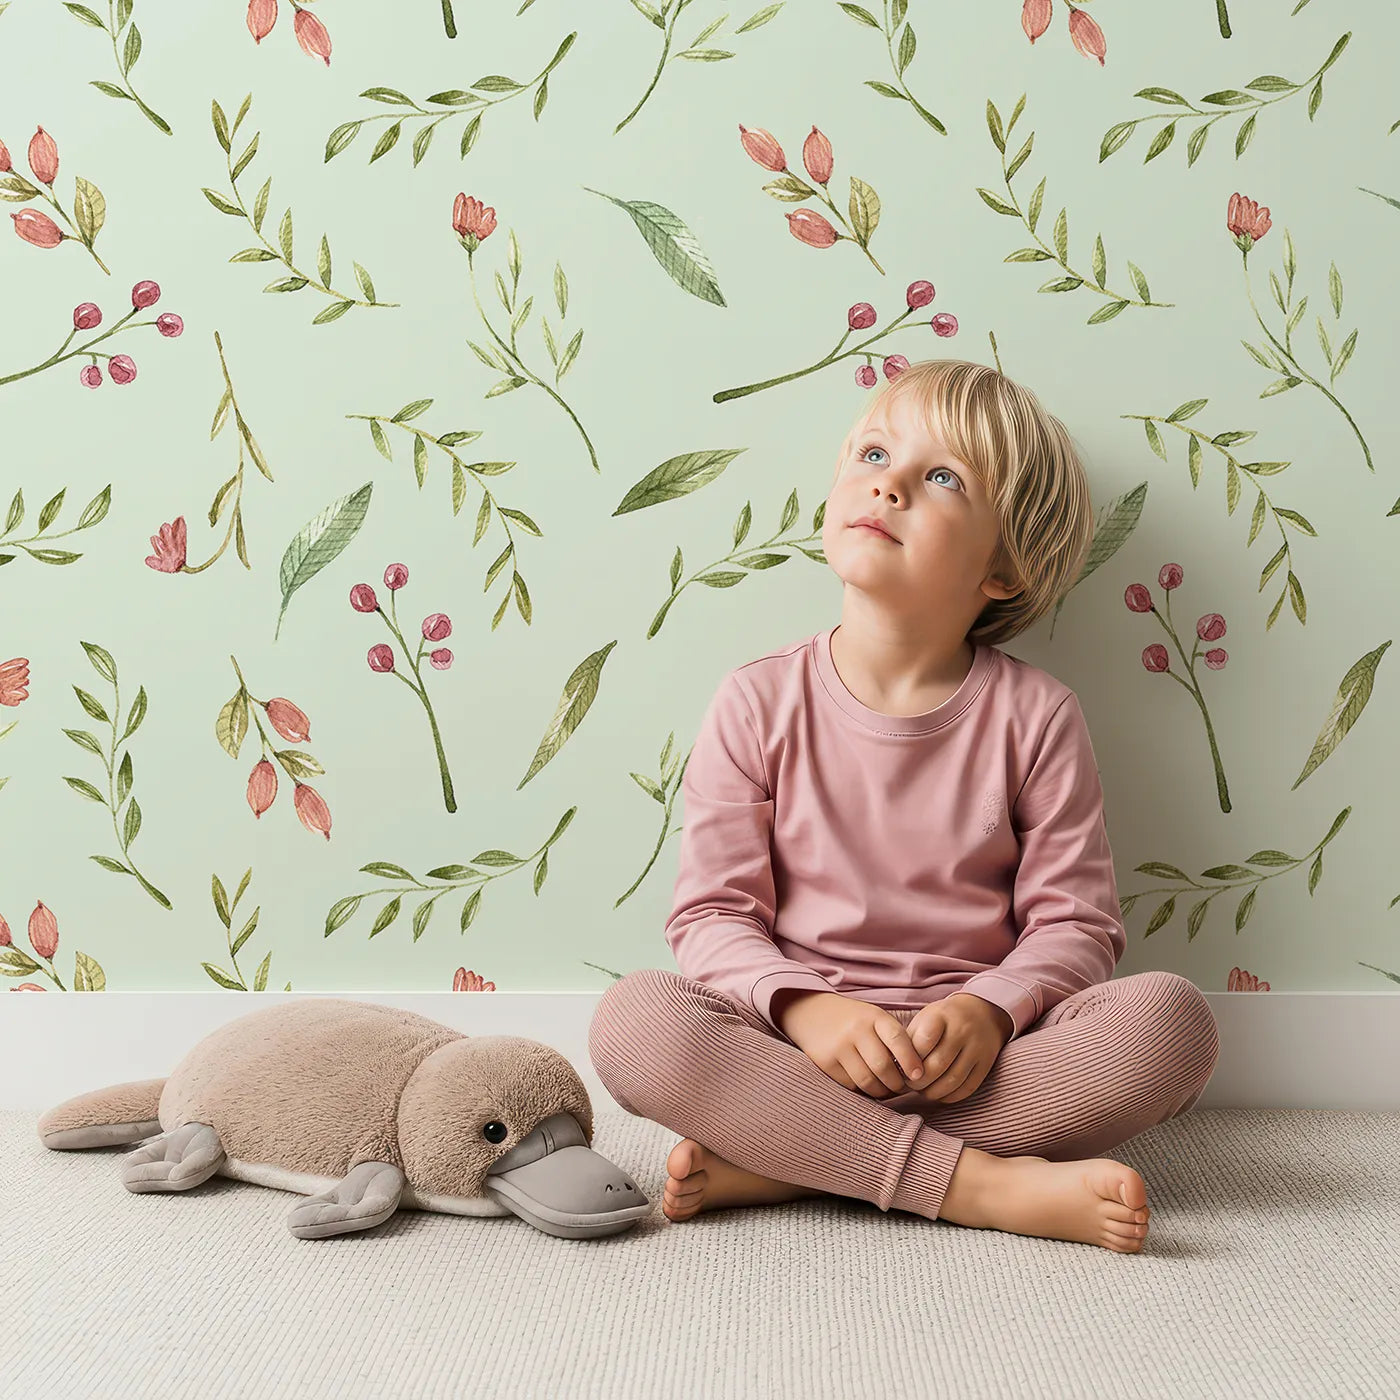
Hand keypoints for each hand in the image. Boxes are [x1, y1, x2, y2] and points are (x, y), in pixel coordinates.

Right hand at [773, 990, 926, 1098]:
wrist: (811, 1012)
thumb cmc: (853, 1020)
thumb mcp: (873, 1018)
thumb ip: (893, 1039)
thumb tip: (915, 1072)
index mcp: (873, 1017)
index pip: (897, 1039)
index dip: (911, 1060)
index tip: (918, 1075)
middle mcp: (856, 1030)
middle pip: (883, 1067)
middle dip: (896, 1083)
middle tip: (901, 1087)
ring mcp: (839, 1046)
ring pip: (867, 1081)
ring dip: (881, 1091)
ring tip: (886, 1089)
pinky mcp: (825, 1062)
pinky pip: (851, 1085)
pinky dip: (863, 1090)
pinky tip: (867, 1086)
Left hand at [903, 993, 1013, 1103]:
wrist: (982, 1011)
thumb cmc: (944, 1019)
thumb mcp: (926, 1018)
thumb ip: (912, 1040)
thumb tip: (897, 1069)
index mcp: (942, 1015)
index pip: (923, 1041)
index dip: (909, 1060)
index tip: (902, 1068)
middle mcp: (962, 1030)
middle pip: (938, 1064)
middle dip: (919, 1081)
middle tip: (910, 1084)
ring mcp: (977, 1048)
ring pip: (953, 1080)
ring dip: (933, 1092)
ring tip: (923, 1091)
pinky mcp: (986, 1064)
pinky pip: (967, 1088)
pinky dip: (950, 1096)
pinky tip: (940, 1094)